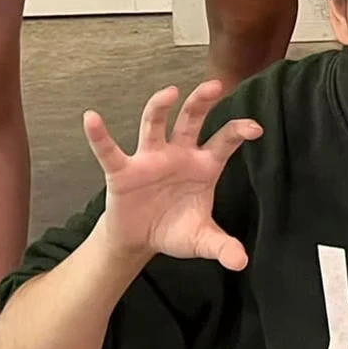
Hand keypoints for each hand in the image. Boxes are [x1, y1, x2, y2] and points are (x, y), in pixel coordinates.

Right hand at [83, 81, 262, 269]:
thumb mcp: (200, 239)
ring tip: (169, 92)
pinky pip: (110, 151)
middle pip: (191, 120)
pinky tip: (91, 118)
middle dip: (202, 101)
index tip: (256, 128)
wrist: (140, 241)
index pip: (224, 140)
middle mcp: (179, 153)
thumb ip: (221, 246)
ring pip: (155, 124)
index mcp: (204, 164)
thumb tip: (241, 262)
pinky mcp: (123, 171)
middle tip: (215, 85)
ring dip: (160, 107)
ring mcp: (151, 159)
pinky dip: (100, 136)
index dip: (239, 130)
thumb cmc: (174, 228)